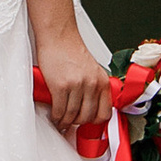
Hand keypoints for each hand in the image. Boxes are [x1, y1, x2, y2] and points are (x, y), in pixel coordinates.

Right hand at [25, 0, 107, 138]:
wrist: (58, 36)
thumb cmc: (71, 50)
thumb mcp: (91, 69)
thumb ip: (93, 87)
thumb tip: (90, 107)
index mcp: (102, 81)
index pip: (105, 113)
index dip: (95, 122)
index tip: (88, 125)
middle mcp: (91, 84)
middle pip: (86, 117)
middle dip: (77, 124)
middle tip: (71, 124)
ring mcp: (76, 85)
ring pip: (72, 116)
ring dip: (65, 122)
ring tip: (61, 121)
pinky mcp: (60, 86)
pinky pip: (59, 110)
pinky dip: (56, 116)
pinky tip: (55, 115)